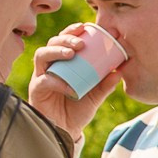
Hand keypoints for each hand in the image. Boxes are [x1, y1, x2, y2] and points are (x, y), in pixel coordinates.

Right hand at [26, 24, 117, 139]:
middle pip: (51, 43)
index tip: (85, 26)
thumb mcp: (95, 95)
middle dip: (65, 39)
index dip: (71, 31)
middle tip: (81, 43)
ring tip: (72, 54)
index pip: (64, 40)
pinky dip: (57, 81)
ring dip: (57, 51)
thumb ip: (106, 84)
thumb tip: (121, 70)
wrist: (67, 130)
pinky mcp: (37, 90)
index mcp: (63, 62)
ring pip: (41, 56)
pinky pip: (43, 80)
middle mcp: (50, 66)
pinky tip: (70, 87)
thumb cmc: (78, 109)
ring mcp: (41, 76)